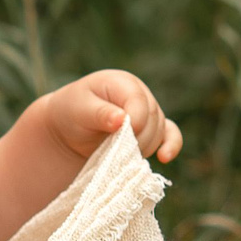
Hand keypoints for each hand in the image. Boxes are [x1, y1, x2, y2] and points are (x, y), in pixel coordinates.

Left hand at [41, 70, 180, 163]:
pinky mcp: (152, 129)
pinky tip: (164, 158)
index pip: (139, 102)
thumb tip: (122, 119)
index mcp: (123, 82)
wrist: (69, 127)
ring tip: (114, 150)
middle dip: (134, 138)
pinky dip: (170, 147)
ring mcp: (149, 112)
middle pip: (152, 120)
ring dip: (140, 147)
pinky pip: (170, 136)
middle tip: (109, 146)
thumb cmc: (71, 112)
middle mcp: (140, 94)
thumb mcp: (79, 110)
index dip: (133, 121)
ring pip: (159, 133)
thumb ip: (100, 113)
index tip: (118, 134)